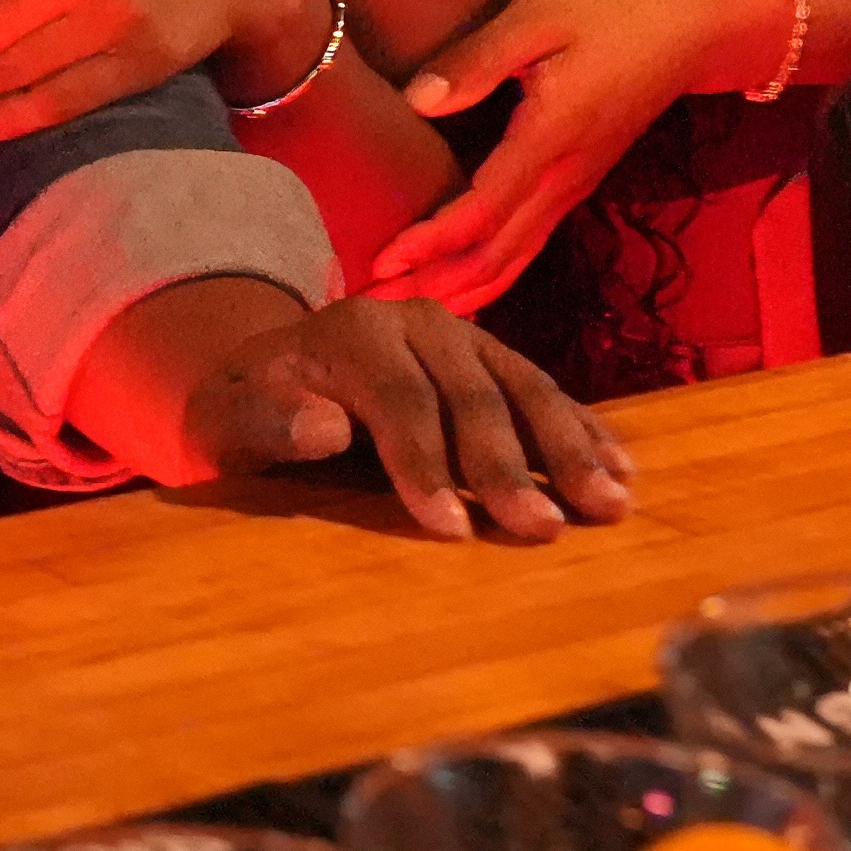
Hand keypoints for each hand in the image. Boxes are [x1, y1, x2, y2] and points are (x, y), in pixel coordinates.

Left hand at [175, 292, 632, 543]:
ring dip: (569, 448)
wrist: (273, 372)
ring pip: (523, 389)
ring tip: (608, 505)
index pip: (398, 400)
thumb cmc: (252, 410)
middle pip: (472, 395)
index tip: (454, 530)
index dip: (426, 466)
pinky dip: (585, 429)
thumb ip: (268, 423)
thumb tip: (322, 427)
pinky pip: (545, 390)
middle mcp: (415, 321)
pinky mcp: (493, 357)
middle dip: (509, 466)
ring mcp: (463, 335)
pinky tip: (620, 470)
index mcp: (352, 332)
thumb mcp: (230, 420)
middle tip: (543, 530)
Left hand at [367, 0, 788, 311]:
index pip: (482, 212)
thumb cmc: (614, 8)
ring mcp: (574, 184)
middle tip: (371, 302)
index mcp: (549, 138)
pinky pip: (530, 243)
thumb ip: (478, 60)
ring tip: (405, 305)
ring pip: (514, 258)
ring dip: (459, 288)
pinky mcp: (578, 180)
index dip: (430, 243)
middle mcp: (563, 177)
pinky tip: (463, 284)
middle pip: (494, 254)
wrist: (695, 25)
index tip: (381, 262)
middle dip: (432, 283)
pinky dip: (491, 273)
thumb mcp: (539, 16)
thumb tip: (418, 100)